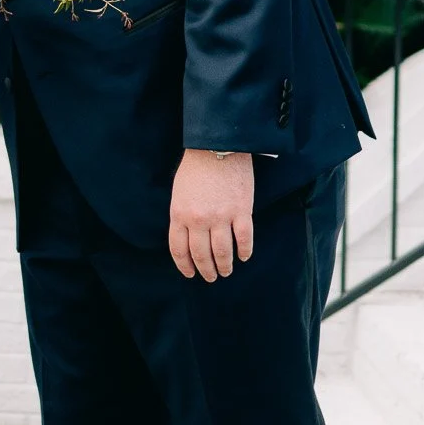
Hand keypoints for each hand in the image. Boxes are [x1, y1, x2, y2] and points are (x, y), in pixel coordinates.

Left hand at [169, 149, 253, 281]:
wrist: (218, 147)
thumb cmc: (196, 168)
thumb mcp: (179, 193)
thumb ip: (181, 216)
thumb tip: (188, 239)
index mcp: (179, 215)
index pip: (179, 250)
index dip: (185, 266)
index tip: (191, 274)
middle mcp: (198, 220)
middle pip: (201, 255)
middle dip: (206, 270)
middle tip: (211, 277)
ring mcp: (221, 217)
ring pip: (223, 252)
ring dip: (225, 266)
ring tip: (227, 271)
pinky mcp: (242, 211)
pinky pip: (244, 239)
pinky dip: (245, 251)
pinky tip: (244, 256)